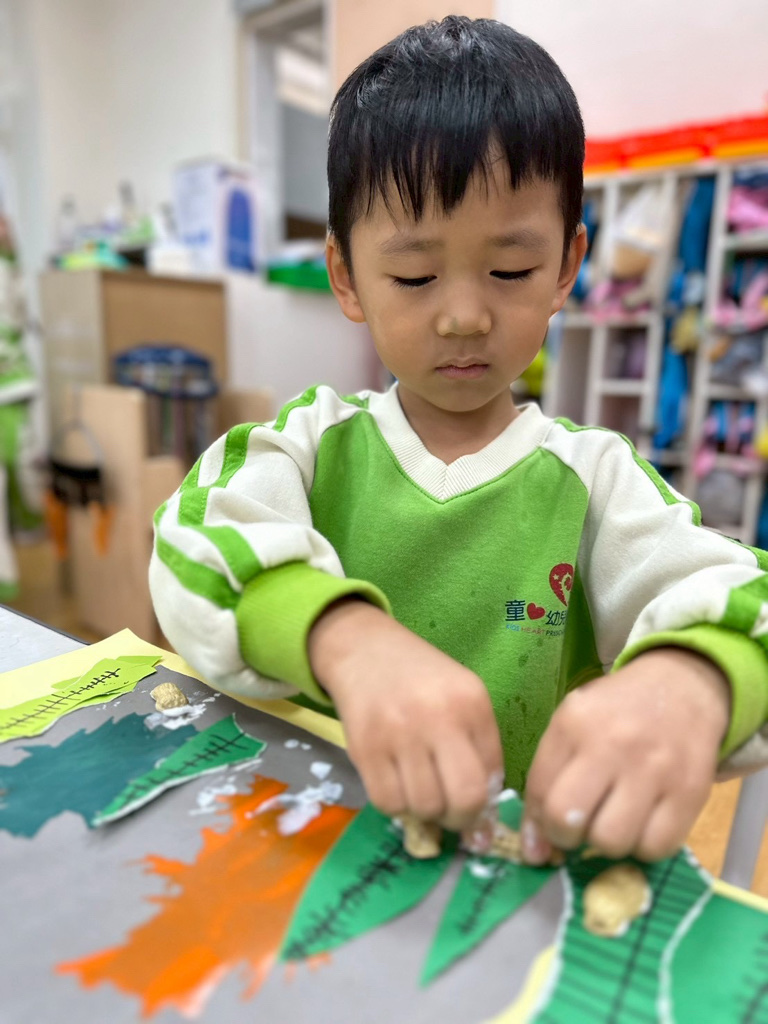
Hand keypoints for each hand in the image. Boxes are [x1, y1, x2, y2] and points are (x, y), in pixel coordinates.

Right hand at [309, 599, 502, 829]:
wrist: (365, 651)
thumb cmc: (421, 680)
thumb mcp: (461, 698)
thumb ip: (478, 748)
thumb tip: (482, 816)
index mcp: (472, 703)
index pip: (494, 776)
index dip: (487, 804)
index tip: (476, 811)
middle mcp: (439, 717)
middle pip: (464, 798)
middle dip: (461, 819)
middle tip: (451, 814)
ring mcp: (399, 733)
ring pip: (425, 807)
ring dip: (426, 813)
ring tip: (421, 793)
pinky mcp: (365, 748)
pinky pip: (388, 803)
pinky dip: (396, 806)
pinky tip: (398, 786)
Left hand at [521, 648, 729, 863]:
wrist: (680, 689)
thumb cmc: (615, 713)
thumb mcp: (572, 727)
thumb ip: (546, 781)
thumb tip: (534, 852)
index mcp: (574, 724)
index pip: (540, 792)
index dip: (538, 825)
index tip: (547, 832)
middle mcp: (613, 745)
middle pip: (569, 820)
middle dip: (566, 837)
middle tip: (579, 828)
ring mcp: (654, 769)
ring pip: (612, 841)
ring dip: (607, 844)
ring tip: (613, 822)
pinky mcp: (691, 792)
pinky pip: (657, 848)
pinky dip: (645, 847)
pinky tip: (643, 825)